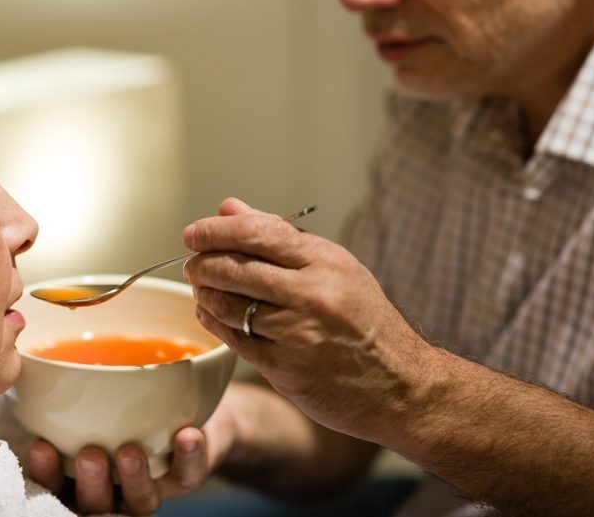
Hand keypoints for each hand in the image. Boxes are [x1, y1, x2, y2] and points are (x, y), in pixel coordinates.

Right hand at [24, 394, 237, 514]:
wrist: (185, 412)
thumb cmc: (124, 406)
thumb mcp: (93, 400)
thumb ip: (67, 398)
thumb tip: (29, 364)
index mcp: (82, 474)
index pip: (56, 483)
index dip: (46, 472)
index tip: (41, 446)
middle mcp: (115, 489)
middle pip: (96, 502)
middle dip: (91, 482)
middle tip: (90, 455)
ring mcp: (151, 486)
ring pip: (141, 500)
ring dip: (135, 478)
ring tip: (130, 451)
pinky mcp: (185, 478)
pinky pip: (188, 475)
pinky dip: (189, 457)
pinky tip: (186, 435)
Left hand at [183, 197, 432, 445]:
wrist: (401, 386)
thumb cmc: (367, 323)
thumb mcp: (337, 268)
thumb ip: (282, 237)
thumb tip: (229, 208)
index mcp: (326, 261)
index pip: (256, 232)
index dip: (215, 230)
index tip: (193, 233)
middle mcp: (312, 294)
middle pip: (234, 268)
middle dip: (201, 263)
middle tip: (191, 263)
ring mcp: (297, 333)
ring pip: (228, 305)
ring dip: (203, 294)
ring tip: (200, 288)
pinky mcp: (285, 369)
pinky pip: (234, 340)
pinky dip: (214, 323)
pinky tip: (209, 314)